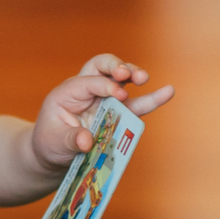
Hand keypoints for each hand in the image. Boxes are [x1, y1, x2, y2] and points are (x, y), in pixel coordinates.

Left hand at [32, 54, 173, 169]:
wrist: (55, 153)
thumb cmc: (51, 143)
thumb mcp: (54, 142)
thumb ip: (70, 140)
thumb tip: (87, 142)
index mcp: (68, 92)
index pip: (88, 81)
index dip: (104, 85)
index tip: (119, 95)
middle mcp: (87, 90)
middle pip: (102, 66)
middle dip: (116, 66)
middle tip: (127, 75)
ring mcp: (104, 99)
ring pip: (121, 79)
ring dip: (134, 74)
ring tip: (144, 78)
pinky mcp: (117, 112)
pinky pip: (136, 103)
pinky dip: (152, 98)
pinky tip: (168, 91)